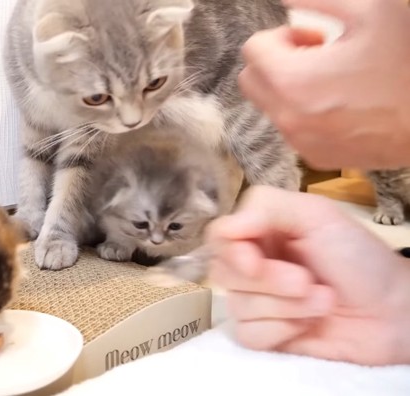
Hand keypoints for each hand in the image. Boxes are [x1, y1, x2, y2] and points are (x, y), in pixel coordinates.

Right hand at [206, 186, 409, 365]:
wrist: (394, 313)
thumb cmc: (360, 258)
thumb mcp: (317, 215)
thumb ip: (268, 207)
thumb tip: (226, 227)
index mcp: (261, 232)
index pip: (219, 236)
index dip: (232, 250)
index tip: (255, 262)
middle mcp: (253, 265)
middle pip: (223, 272)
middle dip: (270, 281)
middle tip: (308, 281)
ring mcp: (257, 302)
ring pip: (238, 306)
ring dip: (287, 306)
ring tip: (323, 301)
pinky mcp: (265, 335)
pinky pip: (248, 334)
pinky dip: (281, 330)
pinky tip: (308, 325)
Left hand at [238, 0, 409, 169]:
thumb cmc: (408, 65)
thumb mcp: (371, 12)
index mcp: (291, 80)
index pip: (252, 49)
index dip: (284, 36)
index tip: (315, 39)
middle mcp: (286, 116)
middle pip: (251, 80)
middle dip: (276, 62)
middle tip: (317, 57)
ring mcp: (300, 142)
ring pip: (270, 106)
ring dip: (290, 88)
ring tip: (335, 80)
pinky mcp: (315, 158)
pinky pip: (291, 129)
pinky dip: (304, 113)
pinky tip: (342, 105)